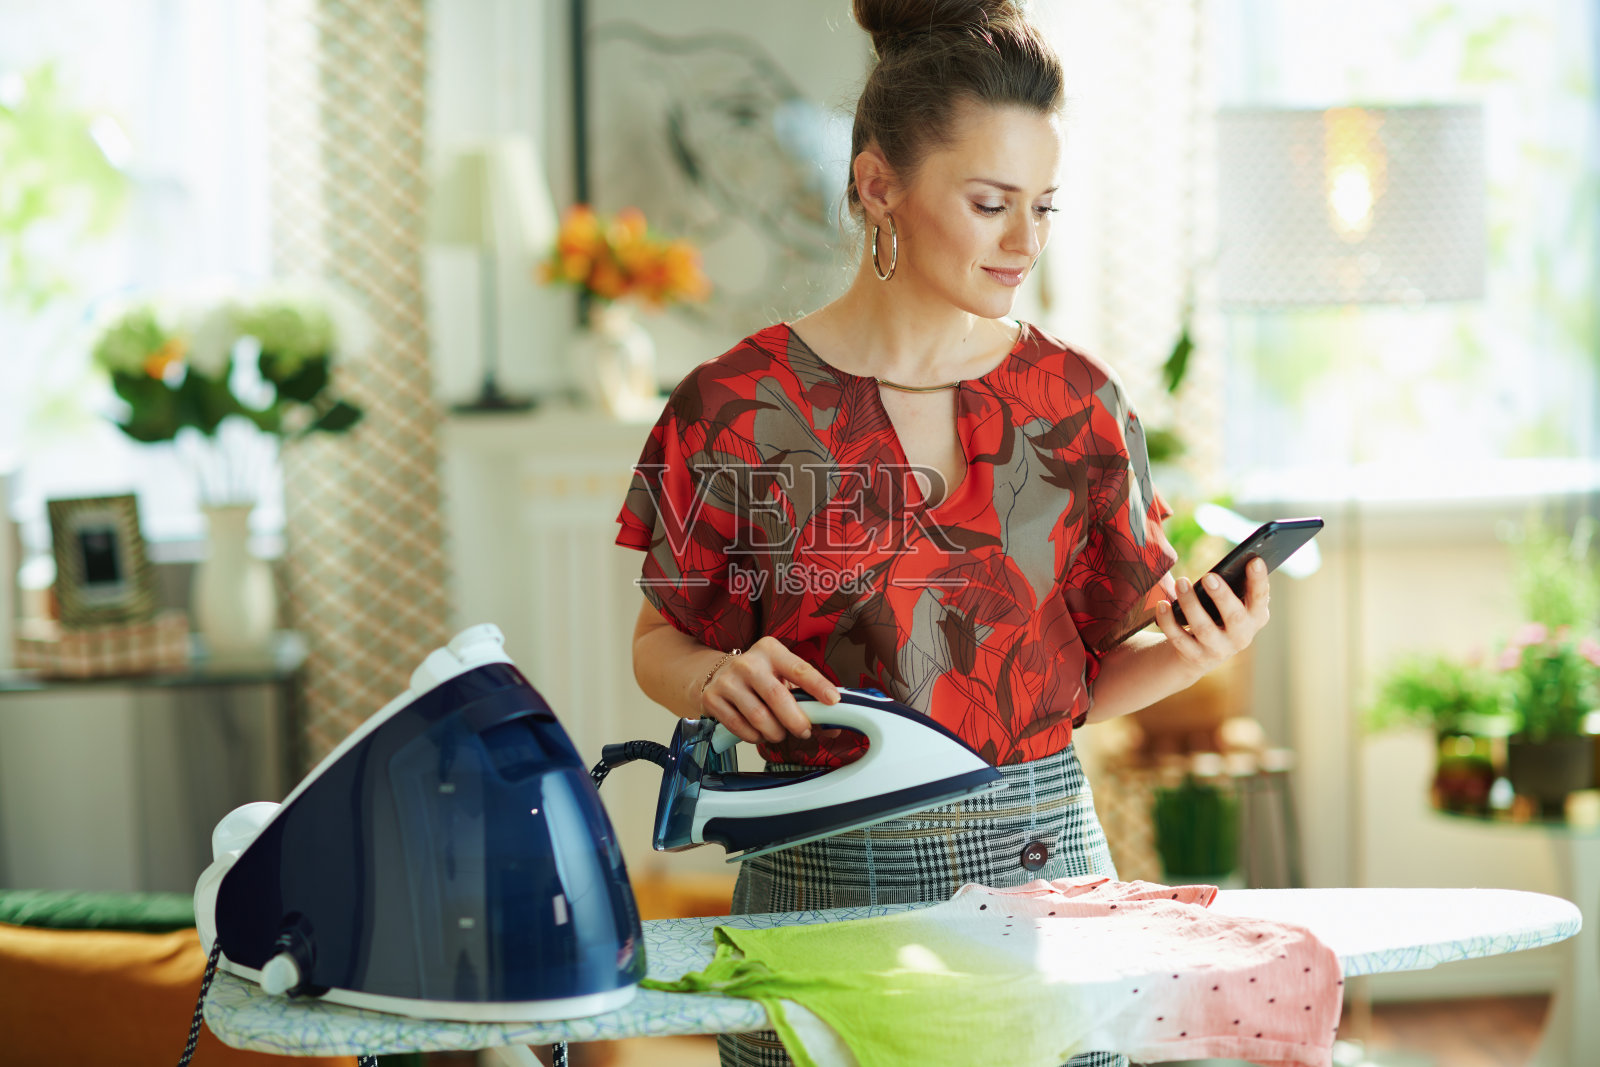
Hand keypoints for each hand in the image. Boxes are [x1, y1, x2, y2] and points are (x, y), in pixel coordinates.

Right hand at [699, 635, 841, 744]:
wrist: (716, 674)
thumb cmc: (758, 677)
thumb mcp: (781, 675)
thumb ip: (806, 696)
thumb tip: (831, 725)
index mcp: (770, 650)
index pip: (799, 669)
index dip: (818, 686)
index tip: (833, 701)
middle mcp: (748, 662)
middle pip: (778, 697)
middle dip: (796, 720)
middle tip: (804, 731)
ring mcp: (728, 680)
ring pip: (759, 717)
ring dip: (775, 733)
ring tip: (779, 733)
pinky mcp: (712, 698)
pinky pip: (740, 727)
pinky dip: (755, 736)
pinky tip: (759, 732)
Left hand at [1153, 557, 1270, 675]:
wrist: (1202, 654)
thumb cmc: (1221, 616)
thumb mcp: (1233, 604)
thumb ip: (1234, 587)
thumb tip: (1227, 565)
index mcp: (1255, 617)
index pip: (1260, 598)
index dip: (1259, 581)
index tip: (1254, 560)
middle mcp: (1241, 636)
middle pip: (1234, 617)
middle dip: (1222, 596)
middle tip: (1209, 577)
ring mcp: (1218, 649)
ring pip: (1203, 627)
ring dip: (1191, 603)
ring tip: (1181, 582)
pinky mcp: (1195, 656)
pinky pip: (1179, 638)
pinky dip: (1168, 620)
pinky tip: (1162, 604)